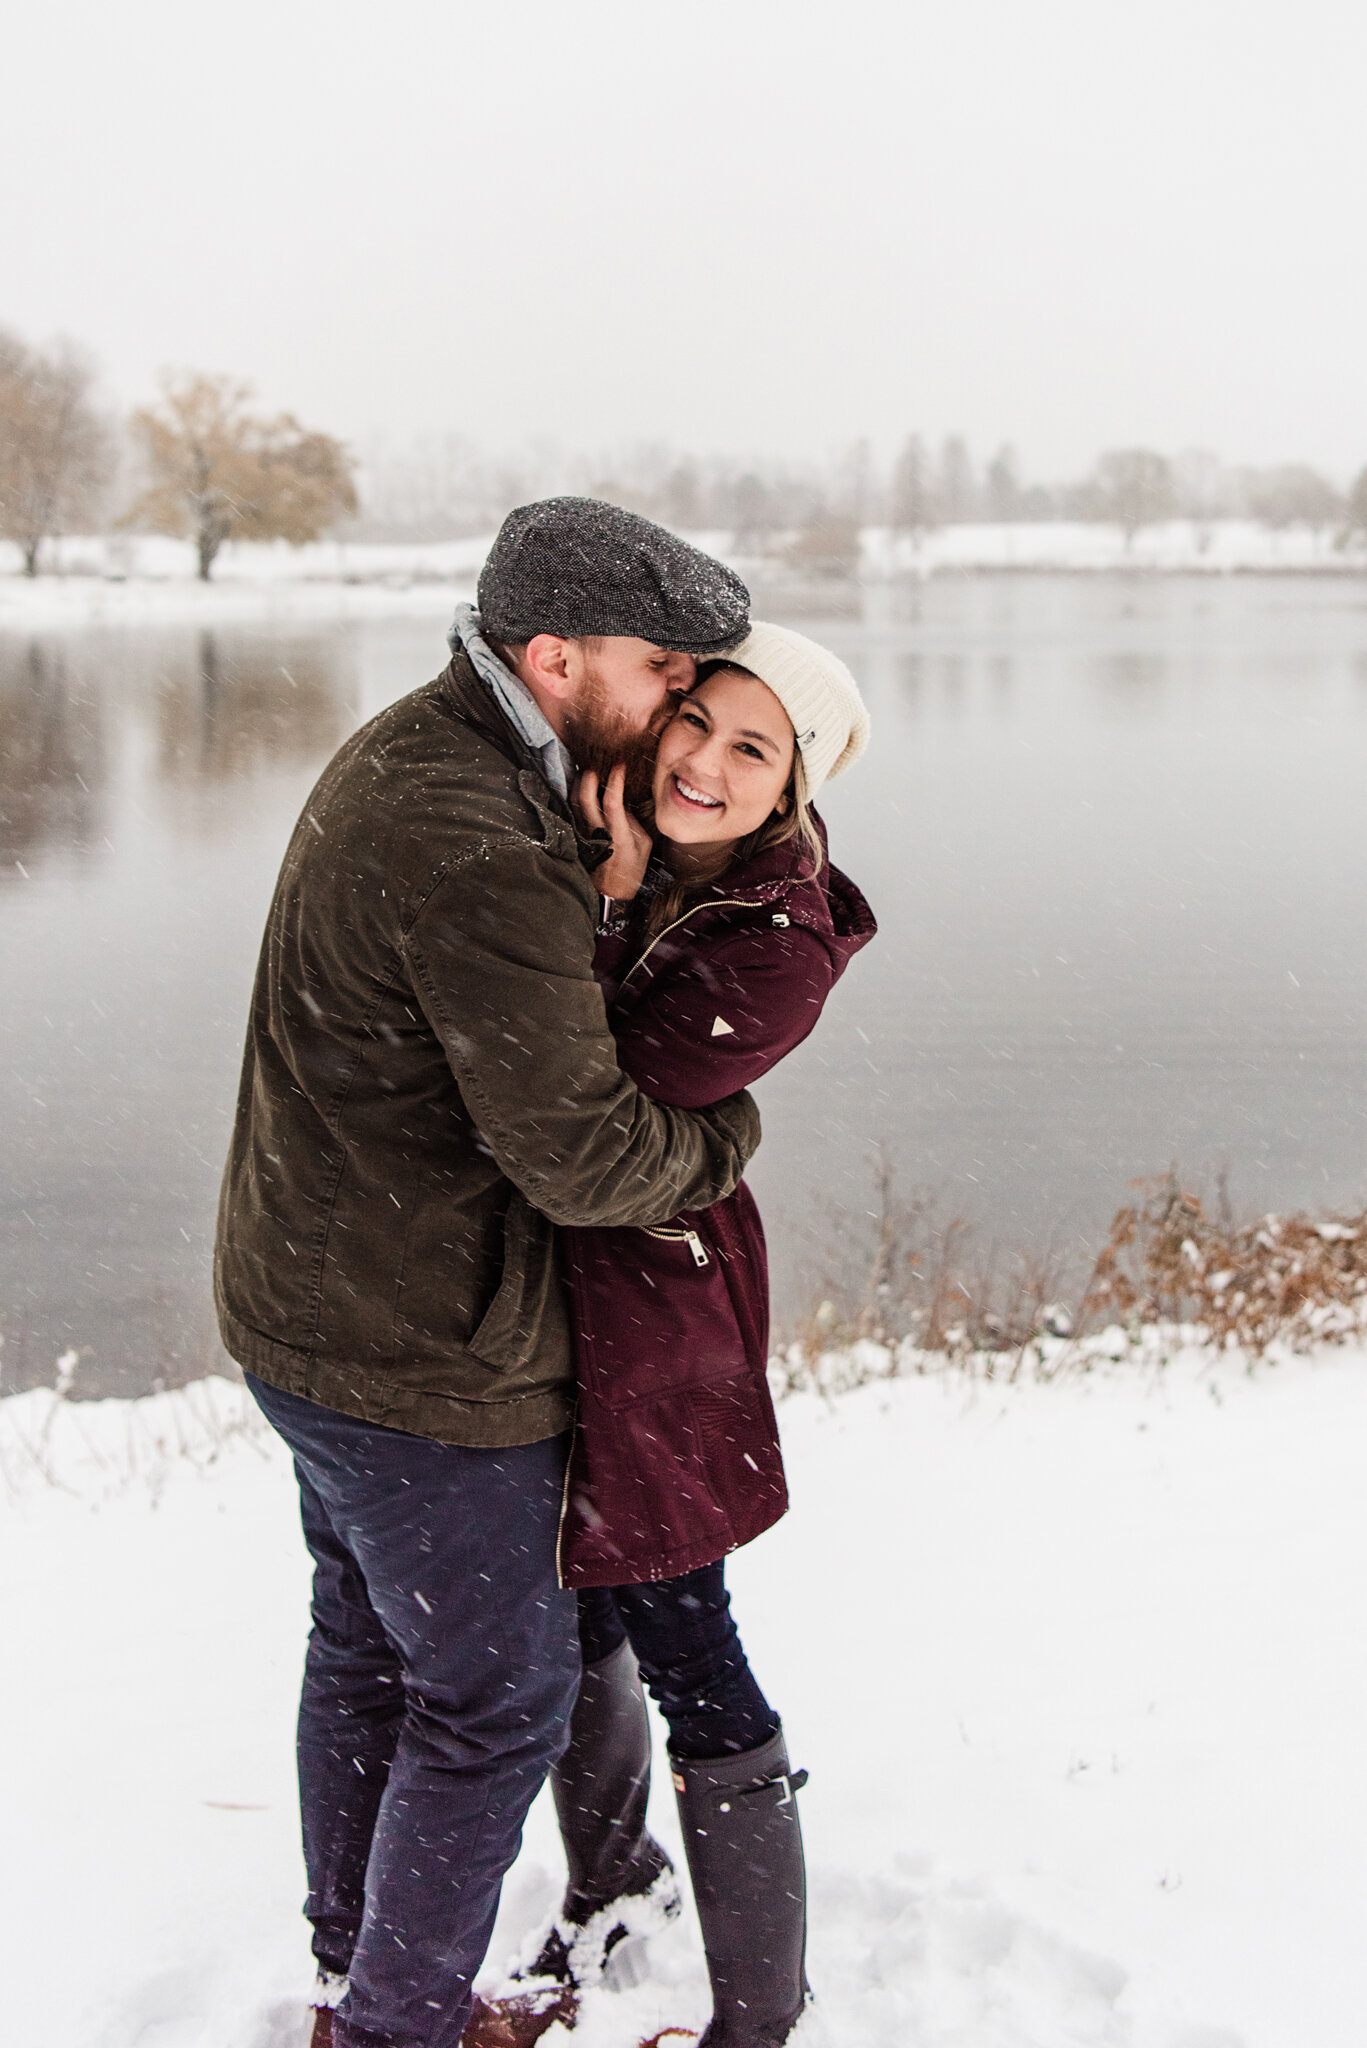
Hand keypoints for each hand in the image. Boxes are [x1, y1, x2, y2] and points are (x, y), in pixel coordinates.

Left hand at [575, 763, 651, 900]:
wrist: (611, 893)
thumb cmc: (631, 870)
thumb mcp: (644, 847)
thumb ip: (634, 823)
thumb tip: (623, 804)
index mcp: (618, 834)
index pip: (612, 801)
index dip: (614, 779)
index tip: (619, 765)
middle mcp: (598, 832)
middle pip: (585, 798)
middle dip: (589, 777)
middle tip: (596, 766)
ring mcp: (585, 834)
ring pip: (574, 802)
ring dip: (578, 784)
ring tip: (586, 772)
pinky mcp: (578, 836)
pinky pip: (572, 811)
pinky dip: (574, 796)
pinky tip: (580, 788)